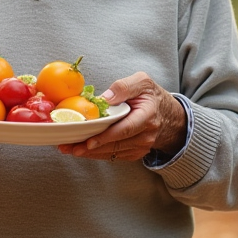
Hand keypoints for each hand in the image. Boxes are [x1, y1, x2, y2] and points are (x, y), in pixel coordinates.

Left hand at [58, 71, 185, 161]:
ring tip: (69, 149)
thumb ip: (124, 87)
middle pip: (115, 144)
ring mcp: (141, 146)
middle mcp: (146, 135)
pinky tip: (82, 150)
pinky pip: (114, 156)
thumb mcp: (142, 82)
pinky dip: (97, 154)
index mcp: (147, 116)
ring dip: (90, 153)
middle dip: (90, 147)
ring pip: (112, 153)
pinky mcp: (135, 152)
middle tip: (69, 147)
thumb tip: (105, 98)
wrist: (167, 115)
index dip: (106, 137)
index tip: (89, 141)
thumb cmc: (151, 96)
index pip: (125, 129)